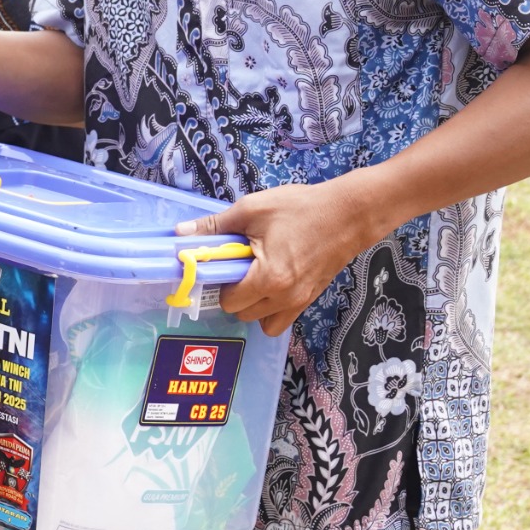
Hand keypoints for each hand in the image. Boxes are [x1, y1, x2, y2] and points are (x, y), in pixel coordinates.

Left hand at [178, 182, 375, 335]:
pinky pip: (281, 319)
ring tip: (255, 276)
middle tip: (237, 267)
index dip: (219, 282)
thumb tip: (181, 233)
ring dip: (252, 305)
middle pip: (242, 313)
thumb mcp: (253, 209)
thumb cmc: (300, 208)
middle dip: (234, 293)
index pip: (228, 301)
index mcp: (268, 278)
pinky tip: (272, 282)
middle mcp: (284, 298)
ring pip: (262, 322)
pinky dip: (271, 309)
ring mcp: (299, 302)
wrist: (348, 214)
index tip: (221, 265)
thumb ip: (215, 226)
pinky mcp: (309, 300)